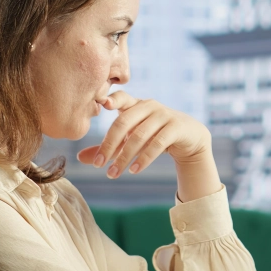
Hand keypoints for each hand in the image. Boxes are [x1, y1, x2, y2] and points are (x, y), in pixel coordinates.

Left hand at [76, 92, 210, 178]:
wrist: (190, 139)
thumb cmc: (155, 136)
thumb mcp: (131, 140)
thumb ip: (110, 147)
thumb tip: (81, 158)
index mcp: (136, 104)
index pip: (121, 97)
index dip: (112, 99)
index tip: (101, 105)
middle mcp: (149, 106)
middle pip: (124, 122)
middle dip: (108, 144)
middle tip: (98, 165)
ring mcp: (164, 115)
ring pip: (139, 136)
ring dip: (124, 157)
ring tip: (113, 174)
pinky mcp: (176, 127)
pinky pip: (157, 143)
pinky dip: (144, 158)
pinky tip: (134, 170)